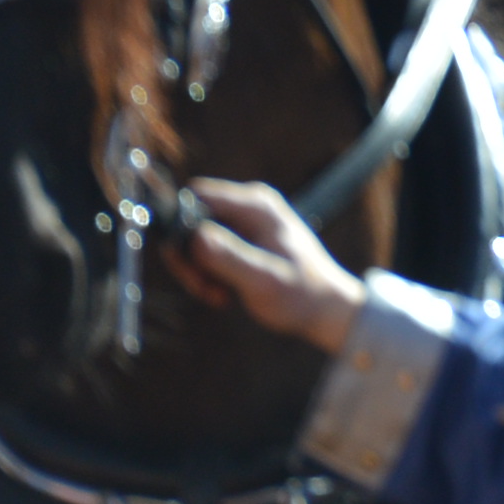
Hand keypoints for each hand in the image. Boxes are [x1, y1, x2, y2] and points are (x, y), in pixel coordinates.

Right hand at [168, 178, 362, 351]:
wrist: (324, 307)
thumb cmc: (300, 294)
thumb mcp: (264, 280)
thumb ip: (231, 258)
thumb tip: (197, 237)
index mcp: (256, 204)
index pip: (196, 197)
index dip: (180, 229)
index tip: (188, 267)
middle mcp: (248, 204)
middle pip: (189, 218)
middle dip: (188, 257)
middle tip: (203, 289)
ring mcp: (244, 220)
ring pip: (193, 239)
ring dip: (197, 271)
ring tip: (219, 296)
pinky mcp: (240, 237)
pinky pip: (204, 251)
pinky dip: (206, 275)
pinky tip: (224, 295)